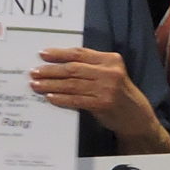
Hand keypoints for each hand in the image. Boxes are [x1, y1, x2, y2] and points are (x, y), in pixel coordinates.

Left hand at [32, 46, 154, 138]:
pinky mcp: (102, 104)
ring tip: (36, 85)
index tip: (42, 54)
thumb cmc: (118, 93)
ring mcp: (106, 88)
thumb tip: (59, 65)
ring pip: (72, 84)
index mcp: (110, 59)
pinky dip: (61, 98)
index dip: (59, 54)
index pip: (80, 53)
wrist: (135, 116)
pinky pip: (76, 100)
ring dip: (51, 85)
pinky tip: (50, 97)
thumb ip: (91, 67)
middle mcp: (109, 72)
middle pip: (73, 68)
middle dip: (51, 70)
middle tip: (34, 72)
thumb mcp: (110, 74)